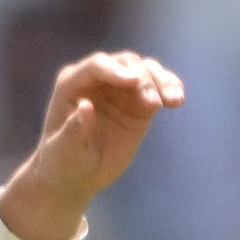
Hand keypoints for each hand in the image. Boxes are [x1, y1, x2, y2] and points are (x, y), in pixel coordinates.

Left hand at [0, 51, 189, 239]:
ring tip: (173, 101)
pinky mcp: (138, 102)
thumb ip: (74, 130)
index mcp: (72, 83)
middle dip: (143, 78)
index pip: (96, 66)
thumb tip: (86, 107)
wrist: (76, 176)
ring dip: (161, 81)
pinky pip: (158, 86)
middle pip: (126, 63)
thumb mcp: (64, 151)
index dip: (115, 71)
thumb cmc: (62, 162)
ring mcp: (120, 87)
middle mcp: (98, 78)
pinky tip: (177, 100)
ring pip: (145, 70)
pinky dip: (170, 88)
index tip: (134, 83)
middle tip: (154, 104)